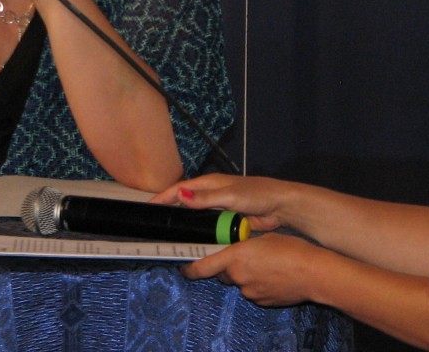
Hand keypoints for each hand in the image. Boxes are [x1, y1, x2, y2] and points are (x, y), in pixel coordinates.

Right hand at [151, 174, 291, 232]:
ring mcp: (218, 210)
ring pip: (195, 220)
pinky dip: (199, 236)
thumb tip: (179, 194)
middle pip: (184, 205)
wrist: (280, 208)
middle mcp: (211, 195)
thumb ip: (205, 198)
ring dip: (184, 227)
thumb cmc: (257, 195)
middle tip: (153, 228)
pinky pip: (208, 230)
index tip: (147, 208)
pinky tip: (191, 245)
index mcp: (209, 183)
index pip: (179, 190)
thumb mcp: (230, 196)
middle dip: (170, 214)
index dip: (162, 198)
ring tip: (168, 239)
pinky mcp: (226, 223)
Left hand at [182, 233, 323, 306]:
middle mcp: (238, 277)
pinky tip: (274, 276)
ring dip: (246, 275)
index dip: (191, 269)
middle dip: (228, 267)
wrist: (314, 273)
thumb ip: (244, 246)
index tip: (184, 269)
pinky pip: (253, 291)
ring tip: (266, 265)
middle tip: (243, 257)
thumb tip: (238, 252)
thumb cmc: (290, 249)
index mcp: (235, 258)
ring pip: (240, 283)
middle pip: (223, 274)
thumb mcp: (263, 238)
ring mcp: (250, 292)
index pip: (203, 267)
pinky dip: (258, 284)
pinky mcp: (262, 302)